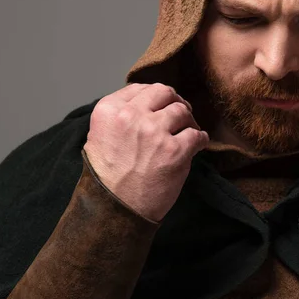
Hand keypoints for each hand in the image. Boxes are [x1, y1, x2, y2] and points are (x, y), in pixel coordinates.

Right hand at [83, 83, 209, 221]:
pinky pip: (197, 135)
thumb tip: (145, 106)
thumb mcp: (98, 138)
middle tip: (179, 114)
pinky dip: (200, 140)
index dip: (154, 98)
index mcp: (109, 110)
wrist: (115, 209)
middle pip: (164, 93)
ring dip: (188, 122)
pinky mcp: (174, 150)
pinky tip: (197, 145)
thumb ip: (119, 117)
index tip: (160, 106)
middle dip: (174, 102)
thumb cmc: (106, 179)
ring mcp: (154, 132)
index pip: (140, 88)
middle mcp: (131, 116)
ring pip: (182, 111)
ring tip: (187, 133)